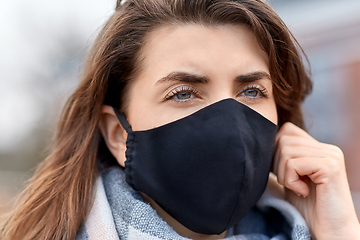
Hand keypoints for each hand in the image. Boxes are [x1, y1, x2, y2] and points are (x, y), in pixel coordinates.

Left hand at [273, 122, 359, 239]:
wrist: (330, 230)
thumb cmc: (308, 206)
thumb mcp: (292, 175)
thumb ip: (284, 156)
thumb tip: (263, 140)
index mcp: (319, 147)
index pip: (285, 130)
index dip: (275, 150)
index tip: (282, 173)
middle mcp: (327, 148)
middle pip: (283, 139)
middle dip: (277, 164)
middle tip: (291, 183)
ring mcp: (331, 155)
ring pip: (286, 151)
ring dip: (284, 175)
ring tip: (298, 188)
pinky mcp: (329, 166)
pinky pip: (293, 164)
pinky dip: (291, 181)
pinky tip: (303, 191)